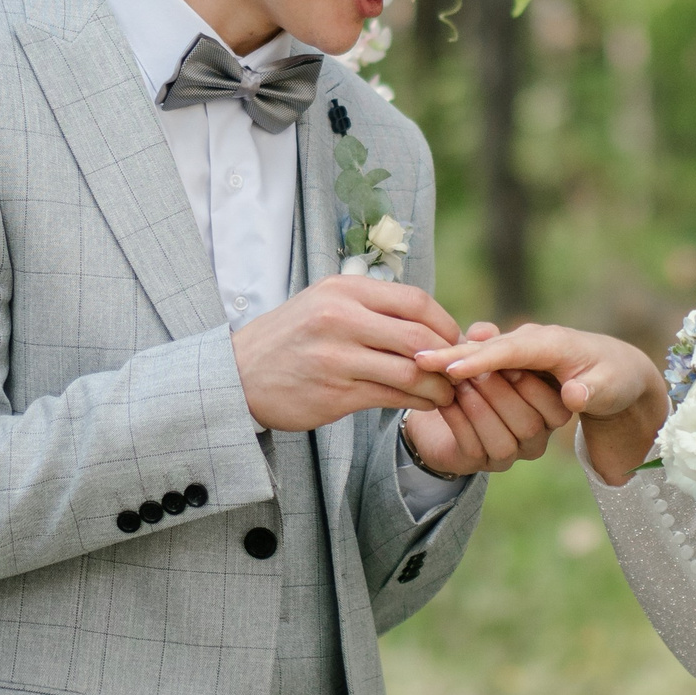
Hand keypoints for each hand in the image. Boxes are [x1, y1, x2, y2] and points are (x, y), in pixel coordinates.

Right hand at [233, 275, 464, 433]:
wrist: (238, 375)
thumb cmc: (291, 339)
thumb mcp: (325, 304)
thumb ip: (372, 308)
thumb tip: (429, 323)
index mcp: (343, 291)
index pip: (414, 301)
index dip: (444, 323)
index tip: (454, 339)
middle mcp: (340, 319)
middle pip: (418, 336)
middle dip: (449, 357)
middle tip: (458, 370)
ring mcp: (337, 357)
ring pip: (410, 371)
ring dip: (438, 386)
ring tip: (446, 393)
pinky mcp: (335, 393)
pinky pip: (392, 397)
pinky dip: (417, 402)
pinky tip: (425, 404)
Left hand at [401, 323, 574, 475]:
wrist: (441, 405)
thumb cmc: (476, 373)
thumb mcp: (486, 351)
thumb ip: (490, 339)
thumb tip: (482, 331)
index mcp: (549, 411)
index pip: (553, 404)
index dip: (529, 383)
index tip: (506, 360)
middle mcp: (535, 440)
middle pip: (529, 424)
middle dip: (501, 394)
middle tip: (476, 370)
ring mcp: (509, 457)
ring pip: (503, 441)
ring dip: (479, 408)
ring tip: (458, 382)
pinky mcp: (478, 465)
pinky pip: (473, 448)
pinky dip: (458, 421)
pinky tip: (445, 400)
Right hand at [417, 323, 669, 488]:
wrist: (618, 368)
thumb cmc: (616, 379)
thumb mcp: (612, 389)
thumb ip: (594, 392)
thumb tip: (574, 395)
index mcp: (556, 343)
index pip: (513, 350)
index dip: (482, 359)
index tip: (450, 368)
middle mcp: (533, 340)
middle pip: (488, 347)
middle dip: (454, 354)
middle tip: (417, 363)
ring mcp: (522, 347)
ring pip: (482, 352)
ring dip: (455, 359)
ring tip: (421, 366)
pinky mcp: (515, 358)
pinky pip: (484, 361)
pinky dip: (460, 364)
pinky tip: (434, 371)